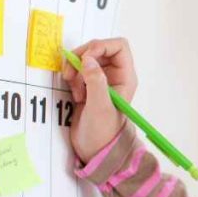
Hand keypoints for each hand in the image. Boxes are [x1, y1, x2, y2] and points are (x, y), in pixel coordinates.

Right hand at [60, 37, 138, 163]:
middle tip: (71, 75)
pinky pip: (78, 69)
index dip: (100, 46)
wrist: (94, 150)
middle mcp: (116, 75)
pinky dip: (72, 77)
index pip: (119, 46)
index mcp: (126, 77)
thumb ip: (96, 81)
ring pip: (86, 58)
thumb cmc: (102, 132)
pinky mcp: (88, 85)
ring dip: (75, 70)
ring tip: (76, 91)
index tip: (85, 60)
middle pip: (99, 49)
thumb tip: (88, 59)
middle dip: (82, 58)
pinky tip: (75, 95)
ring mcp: (101, 79)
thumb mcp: (99, 107)